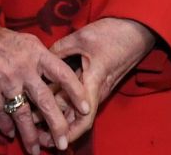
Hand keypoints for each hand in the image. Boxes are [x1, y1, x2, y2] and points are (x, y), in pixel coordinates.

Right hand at [0, 14, 88, 149]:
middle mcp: (24, 68)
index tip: (86, 108)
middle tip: (63, 143)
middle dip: (57, 124)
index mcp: (36, 53)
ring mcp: (6, 80)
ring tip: (35, 150)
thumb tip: (56, 75)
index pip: (63, 73)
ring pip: (23, 113)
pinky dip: (5, 125)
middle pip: (46, 100)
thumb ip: (40, 58)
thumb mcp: (25, 41)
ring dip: (30, 135)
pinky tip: (10, 134)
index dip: (76, 92)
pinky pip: (1, 113)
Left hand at [46, 16, 157, 143]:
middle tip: (35, 132)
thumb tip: (40, 60)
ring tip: (35, 122)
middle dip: (57, 128)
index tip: (53, 141)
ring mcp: (98, 88)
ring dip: (59, 116)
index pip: (84, 117)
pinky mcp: (96, 83)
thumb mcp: (82, 38)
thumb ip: (60, 49)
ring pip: (77, 109)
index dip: (69, 132)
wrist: (136, 30)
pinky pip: (79, 100)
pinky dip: (64, 105)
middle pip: (76, 117)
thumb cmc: (113, 34)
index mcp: (94, 81)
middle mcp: (97, 90)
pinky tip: (47, 103)